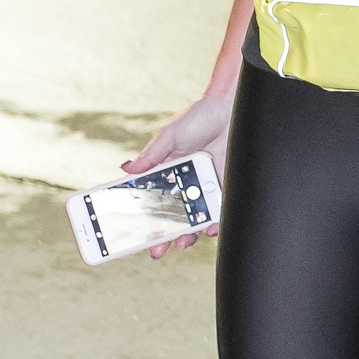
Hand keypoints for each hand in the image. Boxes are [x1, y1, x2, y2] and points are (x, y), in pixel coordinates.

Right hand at [122, 93, 233, 257]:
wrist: (231, 108)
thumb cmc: (200, 117)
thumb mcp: (170, 135)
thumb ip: (151, 156)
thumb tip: (126, 171)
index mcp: (170, 171)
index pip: (154, 200)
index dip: (145, 219)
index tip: (135, 235)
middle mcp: (188, 183)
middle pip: (175, 215)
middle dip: (165, 235)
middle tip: (157, 249)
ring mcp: (207, 187)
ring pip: (197, 218)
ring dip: (189, 233)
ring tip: (183, 242)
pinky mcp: (227, 188)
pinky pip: (221, 211)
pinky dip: (216, 222)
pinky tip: (210, 228)